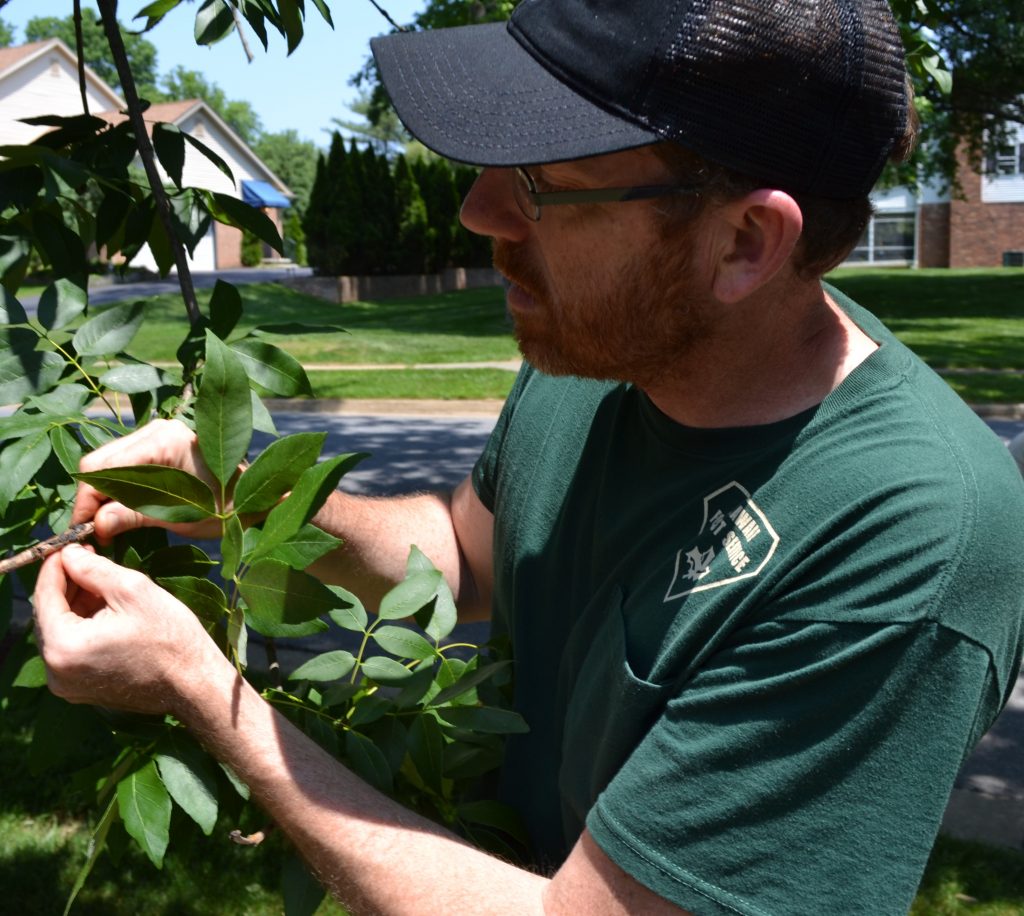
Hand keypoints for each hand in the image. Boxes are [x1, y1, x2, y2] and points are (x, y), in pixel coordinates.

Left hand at [33, 544, 218, 714]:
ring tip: (102, 581)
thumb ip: (93, 568)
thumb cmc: (170, 637)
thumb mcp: (133, 590)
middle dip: (67, 584)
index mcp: (63, 647)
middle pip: (49, 616)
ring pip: (61, 632)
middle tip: (88, 557)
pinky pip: (73, 649)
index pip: (44, 596)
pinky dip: (84, 626)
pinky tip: (107, 609)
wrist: (194, 684)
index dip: (55, 566)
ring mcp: (68, 685)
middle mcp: (56, 672)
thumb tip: (68, 553)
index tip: (70, 544)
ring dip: (76, 604)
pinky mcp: (82, 689)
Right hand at [72, 418, 223, 541]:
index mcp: (165, 442)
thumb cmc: (226, 508)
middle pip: (100, 461)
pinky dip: (113, 487)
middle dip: (90, 498)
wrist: (253, 496)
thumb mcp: (179, 517)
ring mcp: (155, 433)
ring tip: (103, 526)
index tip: (84, 532)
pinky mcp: (156, 444)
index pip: (106, 468)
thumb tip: (97, 524)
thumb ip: (135, 515)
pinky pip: (120, 464)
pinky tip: (116, 510)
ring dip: (100, 494)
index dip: (88, 501)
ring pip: (106, 463)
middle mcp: (157, 430)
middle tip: (92, 532)